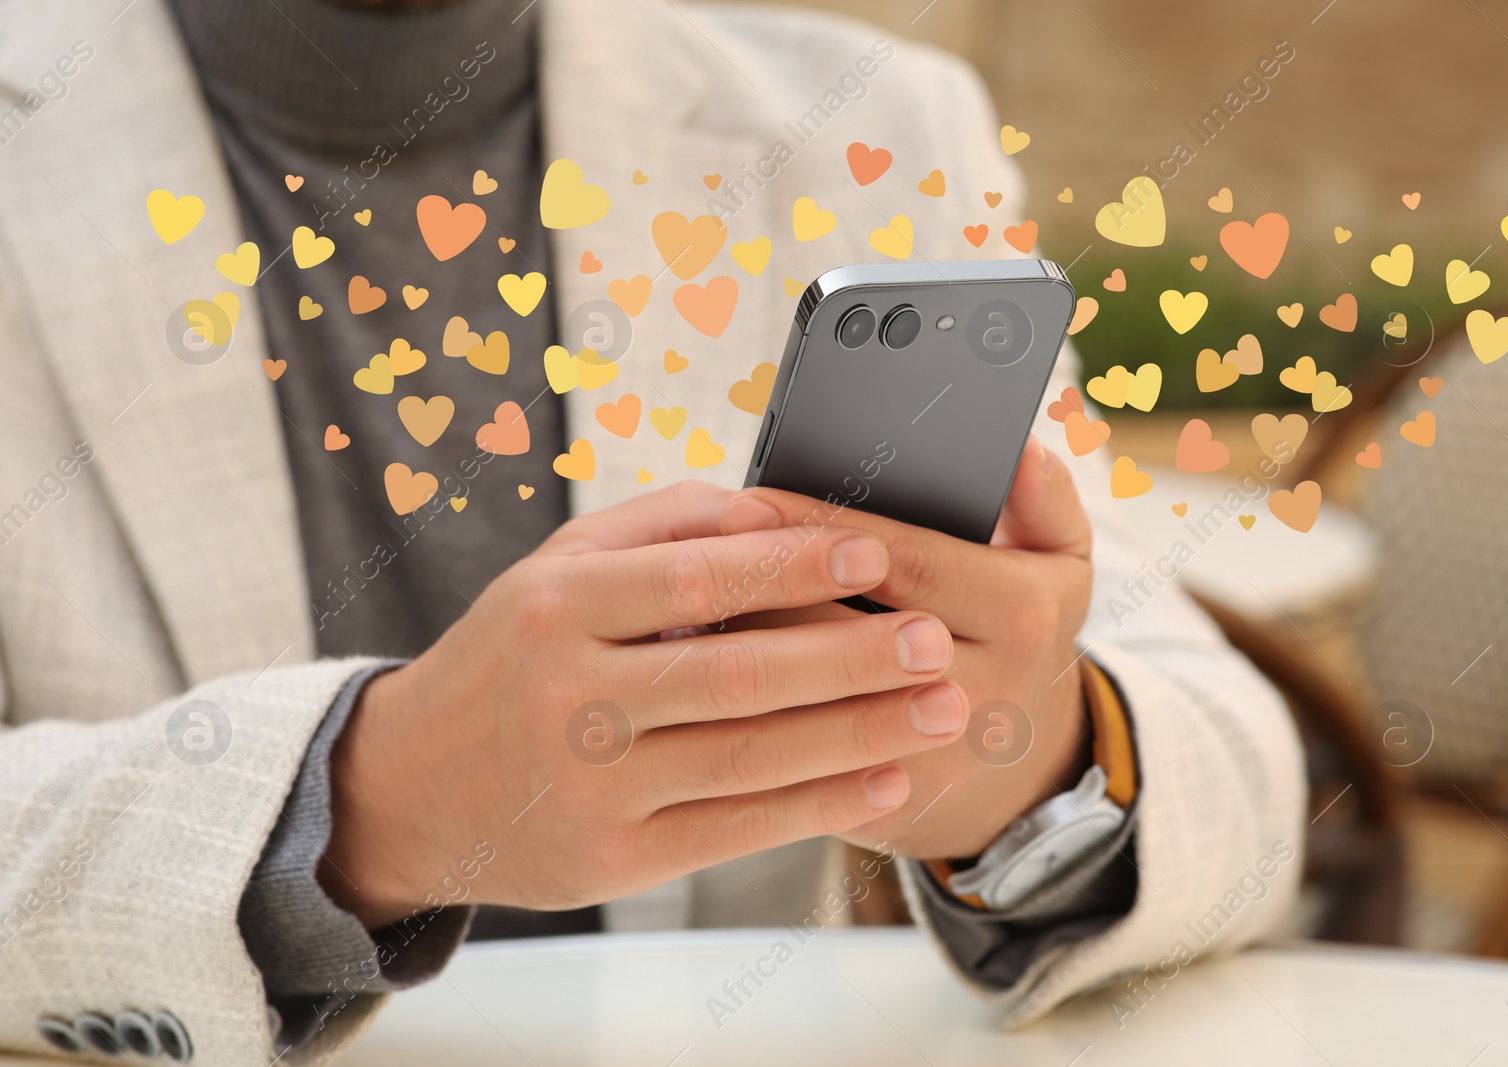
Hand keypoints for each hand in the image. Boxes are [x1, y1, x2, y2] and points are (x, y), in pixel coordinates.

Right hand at [319, 481, 973, 927]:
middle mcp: (569, 697)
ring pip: (750, 757)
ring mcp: (592, 786)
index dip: (791, 566)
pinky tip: (886, 776)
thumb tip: (777, 512)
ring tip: (942, 708)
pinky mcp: (614, 859)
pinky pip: (738, 828)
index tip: (875, 551)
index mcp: (557, 606)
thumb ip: (664, 527)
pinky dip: (821, 803)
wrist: (408, 788)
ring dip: (861, 733)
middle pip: (736, 676)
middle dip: (851, 658)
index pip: (693, 580)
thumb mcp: (557, 570)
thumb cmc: (510, 658)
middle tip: (934, 641)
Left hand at [716, 435, 1094, 858]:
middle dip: (760, 593)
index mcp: (1017, 614)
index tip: (746, 500)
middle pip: (843, 632)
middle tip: (684, 558)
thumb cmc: (1019, 644)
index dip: (817, 528)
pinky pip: (796, 760)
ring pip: (810, 701)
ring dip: (738, 655)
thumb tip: (1019, 447)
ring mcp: (929, 757)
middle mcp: (980, 690)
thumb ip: (1042, 500)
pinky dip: (744, 720)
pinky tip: (693, 682)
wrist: (1019, 782)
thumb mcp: (1057, 568)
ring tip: (675, 614)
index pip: (901, 558)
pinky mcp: (882, 808)